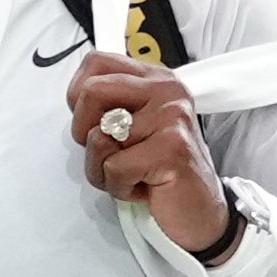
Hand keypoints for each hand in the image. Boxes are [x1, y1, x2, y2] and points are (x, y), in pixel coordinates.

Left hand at [65, 49, 232, 256]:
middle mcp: (166, 89)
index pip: (96, 62)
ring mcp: (171, 116)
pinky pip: (115, 167)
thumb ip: (107, 108)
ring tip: (133, 174)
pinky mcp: (172, 147)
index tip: (92, 121)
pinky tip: (145, 187)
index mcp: (154, 79)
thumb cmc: (160, 173)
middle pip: (90, 92)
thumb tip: (77, 97)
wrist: (198, 213)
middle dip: (84, 132)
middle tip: (110, 152)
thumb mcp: (130, 131)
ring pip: (98, 137)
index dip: (78, 95)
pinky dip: (120, 187)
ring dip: (103, 169)